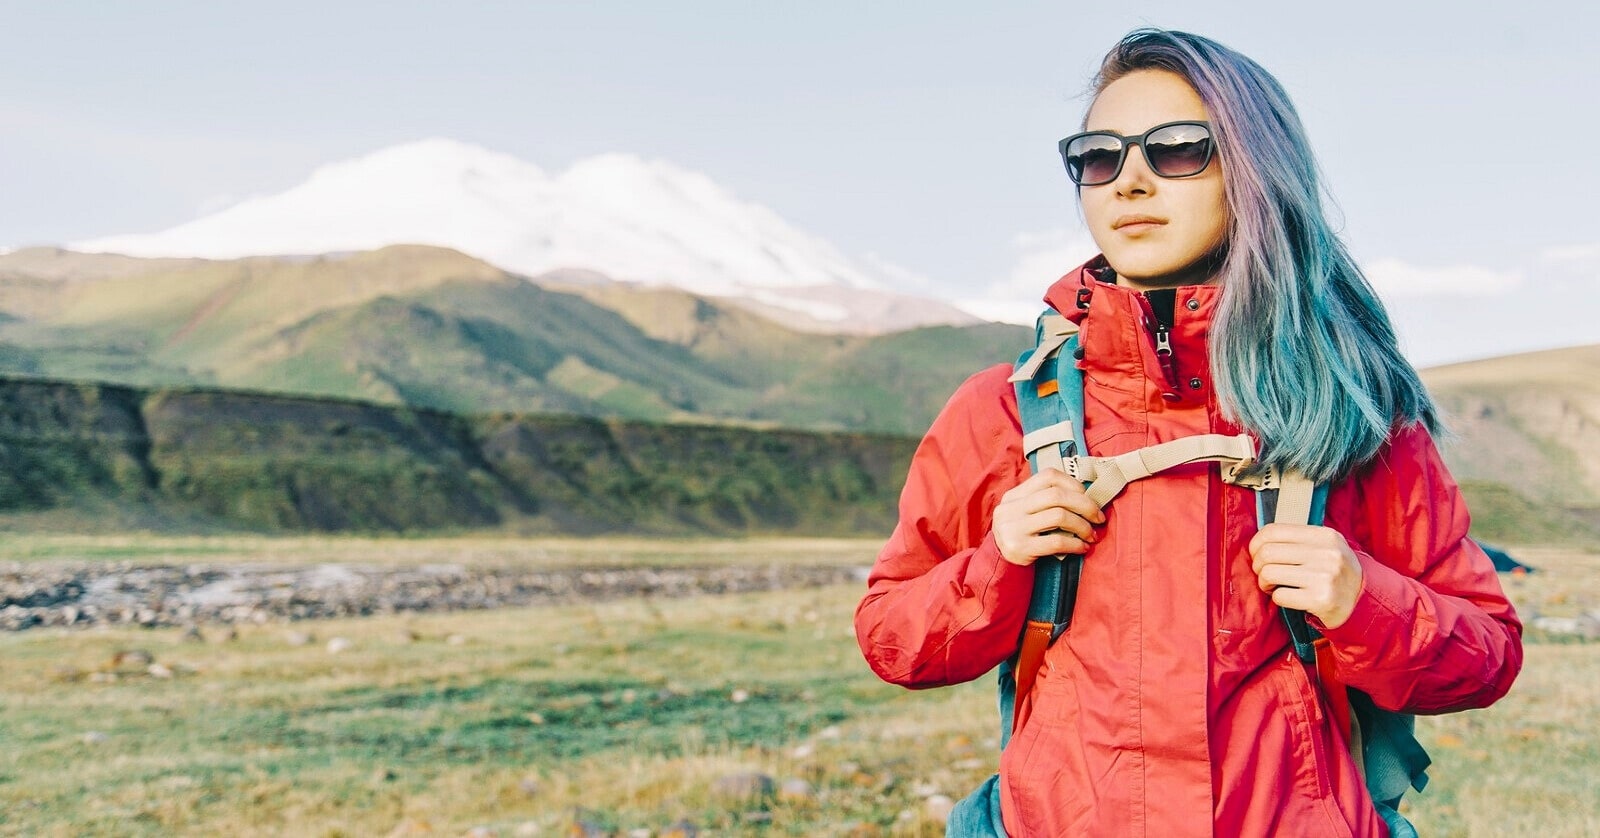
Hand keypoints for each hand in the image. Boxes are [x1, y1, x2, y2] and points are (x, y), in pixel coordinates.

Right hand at [992, 468, 1105, 566]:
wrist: (999, 560)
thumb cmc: (1022, 533)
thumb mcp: (1025, 512)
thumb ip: (1046, 501)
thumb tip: (1087, 497)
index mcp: (1015, 494)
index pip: (1049, 476)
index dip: (1073, 484)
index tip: (1088, 498)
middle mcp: (1011, 507)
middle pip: (1056, 495)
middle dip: (1085, 505)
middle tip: (1098, 518)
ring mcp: (1014, 527)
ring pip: (1059, 516)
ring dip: (1082, 526)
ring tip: (1091, 535)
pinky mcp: (1020, 547)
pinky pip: (1056, 542)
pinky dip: (1075, 544)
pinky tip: (1082, 547)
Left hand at [1247, 523, 1363, 629]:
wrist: (1362, 602)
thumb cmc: (1335, 572)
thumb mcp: (1326, 547)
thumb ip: (1298, 539)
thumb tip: (1259, 540)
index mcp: (1325, 535)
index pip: (1273, 530)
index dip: (1256, 544)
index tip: (1257, 554)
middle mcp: (1327, 553)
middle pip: (1267, 552)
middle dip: (1258, 566)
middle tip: (1265, 574)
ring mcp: (1325, 576)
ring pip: (1269, 573)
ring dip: (1265, 583)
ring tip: (1275, 586)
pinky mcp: (1321, 599)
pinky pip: (1279, 596)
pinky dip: (1277, 598)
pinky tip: (1289, 597)